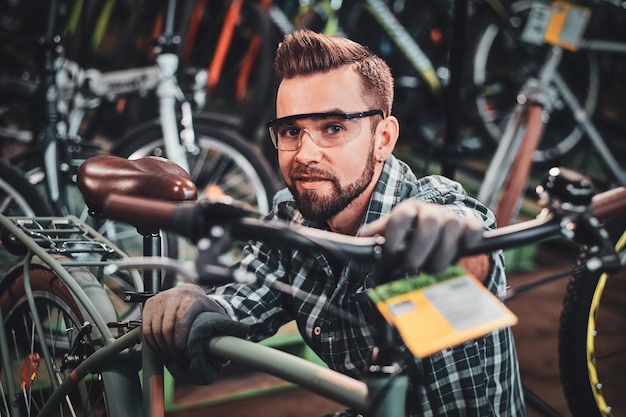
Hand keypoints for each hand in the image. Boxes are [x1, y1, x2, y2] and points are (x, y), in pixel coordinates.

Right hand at [142, 283, 248, 384]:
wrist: (190, 294)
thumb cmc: (204, 310)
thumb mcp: (217, 315)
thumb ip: (227, 325)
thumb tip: (243, 333)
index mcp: (193, 298)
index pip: (183, 316)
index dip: (182, 334)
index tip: (183, 349)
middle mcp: (175, 295)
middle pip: (167, 326)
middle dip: (171, 346)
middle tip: (178, 358)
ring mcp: (161, 299)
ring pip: (155, 328)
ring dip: (161, 346)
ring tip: (170, 355)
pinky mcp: (150, 304)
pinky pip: (146, 327)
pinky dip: (152, 341)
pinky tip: (161, 348)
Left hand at [360, 200, 483, 272]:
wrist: (426, 242)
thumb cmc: (401, 245)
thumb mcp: (384, 244)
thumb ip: (372, 245)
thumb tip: (359, 250)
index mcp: (406, 212)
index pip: (402, 215)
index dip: (396, 232)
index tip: (390, 250)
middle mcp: (429, 212)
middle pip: (430, 221)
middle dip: (421, 247)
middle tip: (412, 266)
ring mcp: (449, 218)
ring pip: (452, 225)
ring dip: (443, 252)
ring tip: (432, 268)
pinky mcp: (467, 227)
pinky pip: (473, 228)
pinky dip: (470, 238)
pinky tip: (464, 250)